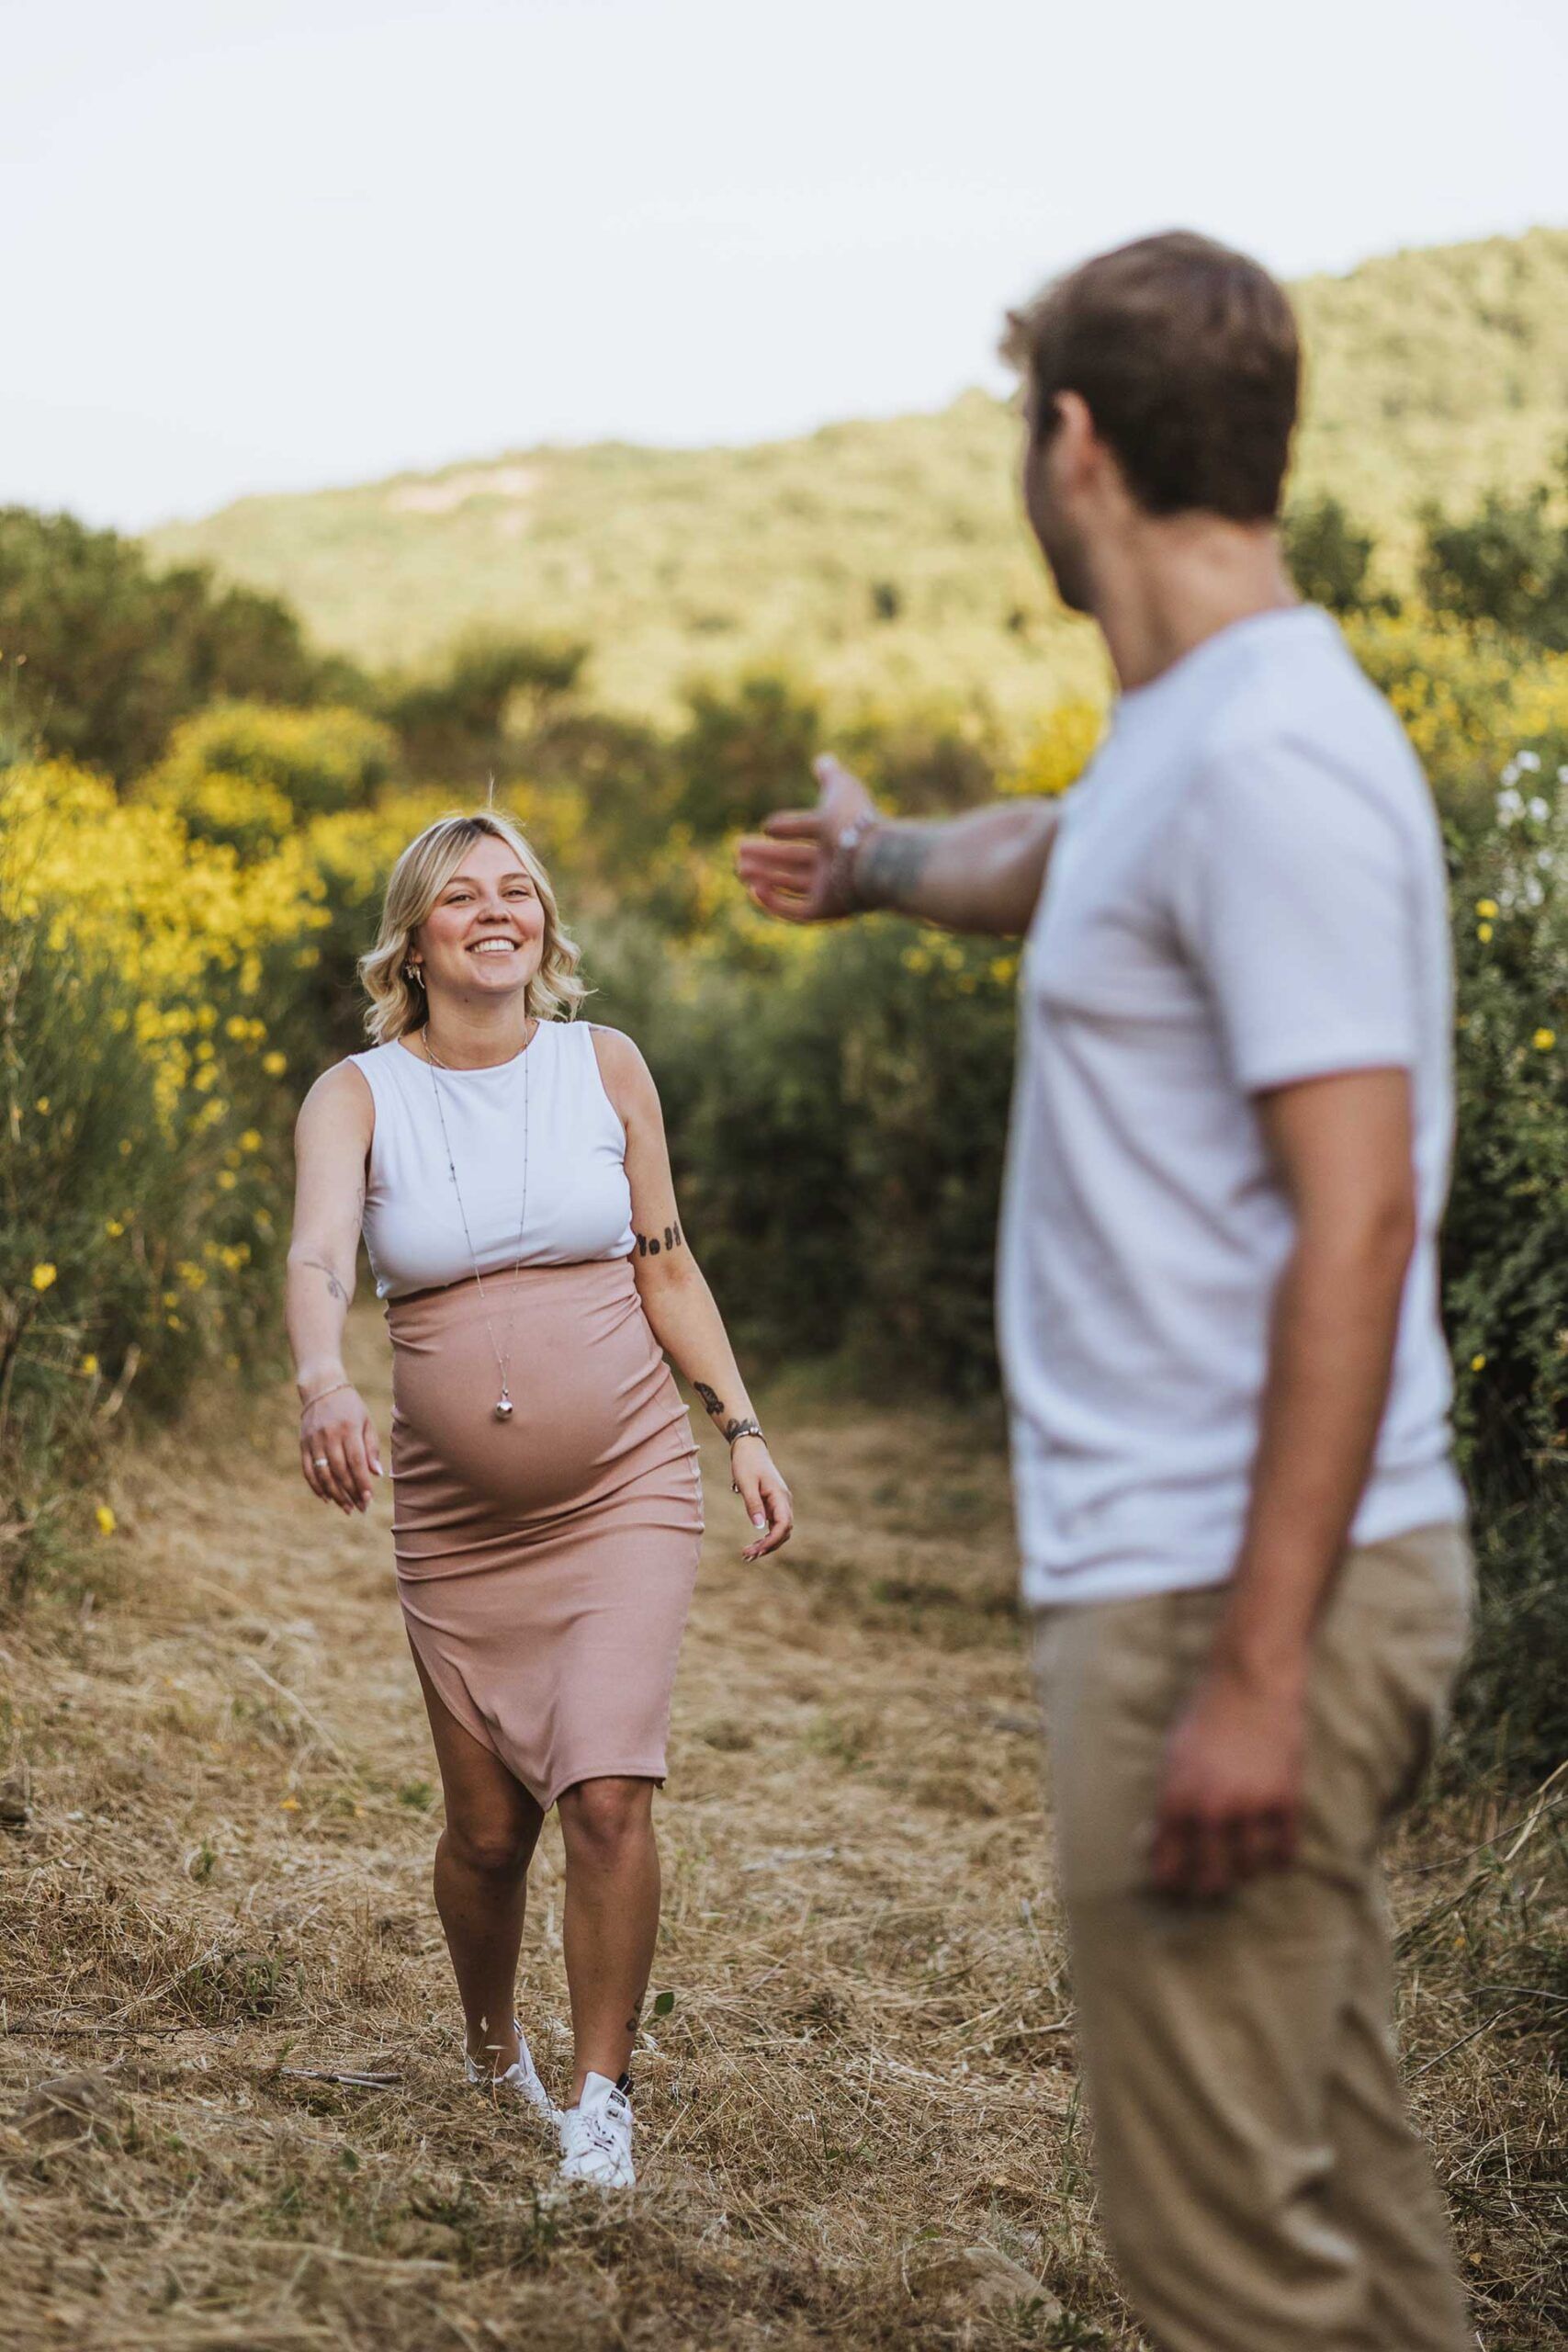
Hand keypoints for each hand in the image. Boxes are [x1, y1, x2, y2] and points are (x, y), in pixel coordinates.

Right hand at [300, 1387, 382, 1515]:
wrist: (322, 1389)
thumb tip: (376, 1474)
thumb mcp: (366, 1421)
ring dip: (335, 1494)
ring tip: (345, 1507)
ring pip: (323, 1474)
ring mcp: (314, 1441)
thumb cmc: (350, 1407)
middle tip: (359, 1508)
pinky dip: (316, 1486)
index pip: (356, 1462)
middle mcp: (329, 1435)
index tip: (368, 1499)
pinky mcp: (303, 1444)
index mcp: (348, 1429)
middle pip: (339, 1471)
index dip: (362, 1483)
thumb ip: (371, 1448)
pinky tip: (326, 1498)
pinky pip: (307, 1470)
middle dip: (350, 1493)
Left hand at [731, 1436, 793, 1560]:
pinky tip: (754, 1545)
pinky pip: (774, 1526)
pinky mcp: (773, 1506)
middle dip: (768, 1546)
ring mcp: (780, 1504)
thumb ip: (753, 1504)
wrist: (749, 1449)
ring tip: (748, 1555)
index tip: (757, 1550)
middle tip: (747, 1556)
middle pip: (783, 1532)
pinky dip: (765, 1537)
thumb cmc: (747, 1463)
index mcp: (780, 1496)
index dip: (773, 1540)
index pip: (784, 1525)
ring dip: (767, 1545)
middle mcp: (784, 1502)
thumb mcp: (746, 1483)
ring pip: (780, 1532)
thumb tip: (759, 1526)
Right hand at [733, 754, 878, 923]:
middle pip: (795, 862)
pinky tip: (753, 891)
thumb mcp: (841, 789)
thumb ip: (830, 775)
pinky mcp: (826, 910)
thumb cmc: (854, 820)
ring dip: (764, 877)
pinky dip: (774, 903)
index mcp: (838, 837)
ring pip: (791, 885)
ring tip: (739, 868)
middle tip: (738, 850)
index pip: (807, 834)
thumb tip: (823, 759)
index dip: (786, 829)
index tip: (766, 826)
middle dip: (766, 856)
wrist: (869, 855)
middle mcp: (835, 866)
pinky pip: (796, 911)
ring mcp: (831, 890)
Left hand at [1148, 1660, 1305, 1897]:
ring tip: (1242, 1868)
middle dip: (1208, 1887)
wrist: (1249, 1685)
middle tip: (1210, 1885)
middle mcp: (1211, 1810)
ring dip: (1245, 1873)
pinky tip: (1273, 1854)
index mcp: (1176, 1799)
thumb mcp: (1172, 1759)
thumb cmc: (1205, 1719)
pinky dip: (1279, 1858)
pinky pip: (1284, 1850)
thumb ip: (1169, 1803)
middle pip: (1211, 1877)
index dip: (1171, 1881)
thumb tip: (1159, 1842)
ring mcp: (1250, 1807)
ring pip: (1249, 1869)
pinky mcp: (1284, 1800)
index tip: (1175, 1886)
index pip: (1169, 1863)